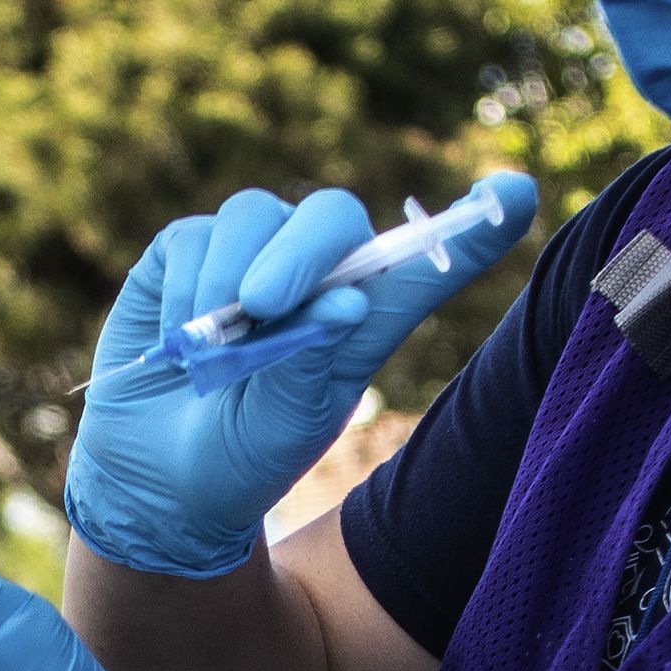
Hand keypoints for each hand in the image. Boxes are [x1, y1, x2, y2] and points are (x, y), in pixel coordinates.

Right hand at [65, 173, 536, 576]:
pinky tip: (176, 337)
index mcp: (360, 321)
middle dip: (300, 253)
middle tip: (264, 305)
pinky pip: (190, 238)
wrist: (153, 480)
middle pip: (332, 216)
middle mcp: (312, 277)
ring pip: (252, 213)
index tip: (517, 191)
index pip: (426, 261)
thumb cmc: (236, 459)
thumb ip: (311, 363)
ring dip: (226, 279)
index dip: (475, 224)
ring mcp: (246, 258)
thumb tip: (346, 298)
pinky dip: (181, 290)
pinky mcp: (184, 256)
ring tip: (208, 348)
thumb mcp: (283, 427)